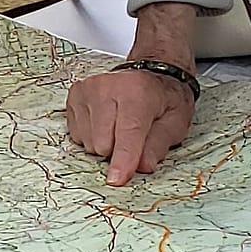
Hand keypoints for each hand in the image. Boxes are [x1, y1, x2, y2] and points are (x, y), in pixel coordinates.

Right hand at [65, 67, 195, 185]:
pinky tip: (105, 121)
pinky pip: (78, 134)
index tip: (116, 179)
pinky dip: (92, 135)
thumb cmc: (163, 100)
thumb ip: (158, 145)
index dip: (123, 158)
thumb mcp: (175, 123)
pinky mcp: (75, 95)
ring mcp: (88, 89)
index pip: (128, 131)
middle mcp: (108, 86)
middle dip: (117, 151)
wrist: (151, 72)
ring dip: (104, 143)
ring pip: (89, 142)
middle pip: (103, 143)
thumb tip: (142, 166)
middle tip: (133, 137)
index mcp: (138, 91)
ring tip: (119, 126)